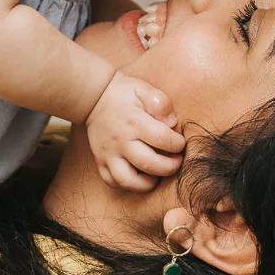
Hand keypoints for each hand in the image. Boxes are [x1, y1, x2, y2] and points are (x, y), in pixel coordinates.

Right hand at [86, 72, 185, 190]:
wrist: (94, 97)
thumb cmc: (123, 93)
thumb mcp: (144, 89)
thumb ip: (161, 103)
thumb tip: (172, 123)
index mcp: (135, 122)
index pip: (163, 140)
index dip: (178, 144)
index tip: (180, 142)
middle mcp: (121, 141)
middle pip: (149, 164)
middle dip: (170, 167)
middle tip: (176, 161)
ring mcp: (109, 154)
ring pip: (129, 180)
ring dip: (148, 183)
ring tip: (158, 175)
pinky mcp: (100, 161)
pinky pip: (112, 182)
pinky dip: (128, 185)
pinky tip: (139, 178)